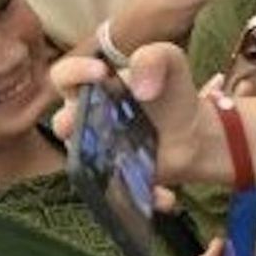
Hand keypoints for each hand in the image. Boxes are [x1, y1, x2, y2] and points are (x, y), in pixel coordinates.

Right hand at [50, 45, 222, 187]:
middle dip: (72, 122)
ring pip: (84, 165)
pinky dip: (145, 197)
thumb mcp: (170, 61)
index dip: (74, 72)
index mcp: (93, 88)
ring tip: (131, 161)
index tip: (100, 72)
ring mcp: (97, 153)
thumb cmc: (170, 90)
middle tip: (91, 121)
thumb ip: (155, 58)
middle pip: (63, 123)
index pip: (64, 76)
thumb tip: (142, 89)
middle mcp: (85, 121)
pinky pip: (119, 195)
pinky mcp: (115, 179)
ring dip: (101, 165)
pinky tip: (167, 197)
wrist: (193, 130)